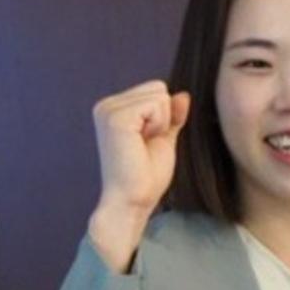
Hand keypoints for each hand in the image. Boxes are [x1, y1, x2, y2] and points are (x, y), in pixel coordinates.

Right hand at [87, 80, 190, 271]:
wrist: (133, 200)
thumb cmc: (146, 175)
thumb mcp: (164, 138)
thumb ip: (172, 115)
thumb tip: (183, 94)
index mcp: (114, 108)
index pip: (156, 89)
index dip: (163, 117)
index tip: (147, 142)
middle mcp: (106, 105)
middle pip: (158, 88)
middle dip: (163, 118)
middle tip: (145, 144)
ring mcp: (109, 110)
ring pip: (159, 96)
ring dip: (161, 124)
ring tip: (142, 146)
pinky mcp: (116, 118)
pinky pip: (156, 105)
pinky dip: (158, 126)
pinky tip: (141, 144)